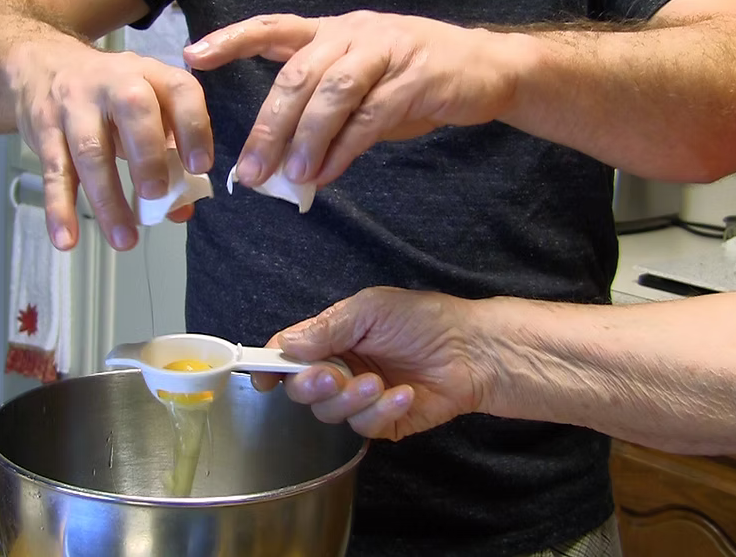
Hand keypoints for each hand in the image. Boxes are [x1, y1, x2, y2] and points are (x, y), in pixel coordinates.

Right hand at [8, 42, 211, 250]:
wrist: (40, 67)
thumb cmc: (109, 97)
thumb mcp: (144, 110)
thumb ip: (168, 156)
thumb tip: (181, 210)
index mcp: (150, 76)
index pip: (180, 90)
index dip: (193, 126)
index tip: (200, 166)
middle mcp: (112, 83)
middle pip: (132, 111)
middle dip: (147, 155)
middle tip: (156, 194)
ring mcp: (74, 106)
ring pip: (90, 151)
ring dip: (107, 199)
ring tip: (124, 240)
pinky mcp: (44, 131)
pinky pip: (54, 172)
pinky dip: (59, 208)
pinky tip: (67, 238)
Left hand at [183, 11, 519, 188]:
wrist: (485, 69)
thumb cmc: (413, 81)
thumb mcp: (362, 90)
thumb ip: (324, 118)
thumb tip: (284, 166)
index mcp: (332, 33)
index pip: (273, 29)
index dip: (232, 39)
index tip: (193, 56)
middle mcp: (353, 34)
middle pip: (297, 75)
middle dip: (269, 125)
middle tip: (251, 171)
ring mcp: (386, 52)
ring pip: (332, 92)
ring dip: (306, 137)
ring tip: (290, 177)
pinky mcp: (417, 77)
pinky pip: (372, 115)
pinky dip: (345, 147)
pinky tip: (326, 173)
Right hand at [255, 287, 489, 440]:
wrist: (473, 350)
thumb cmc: (424, 320)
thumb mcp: (370, 309)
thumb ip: (327, 328)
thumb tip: (287, 345)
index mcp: (332, 339)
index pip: (289, 355)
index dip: (270, 366)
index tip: (263, 377)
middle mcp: (341, 369)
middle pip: (302, 389)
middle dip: (312, 385)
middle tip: (333, 376)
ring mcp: (360, 398)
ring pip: (329, 412)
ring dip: (352, 399)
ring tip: (379, 382)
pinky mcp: (383, 423)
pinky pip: (364, 427)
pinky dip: (381, 411)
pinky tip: (405, 393)